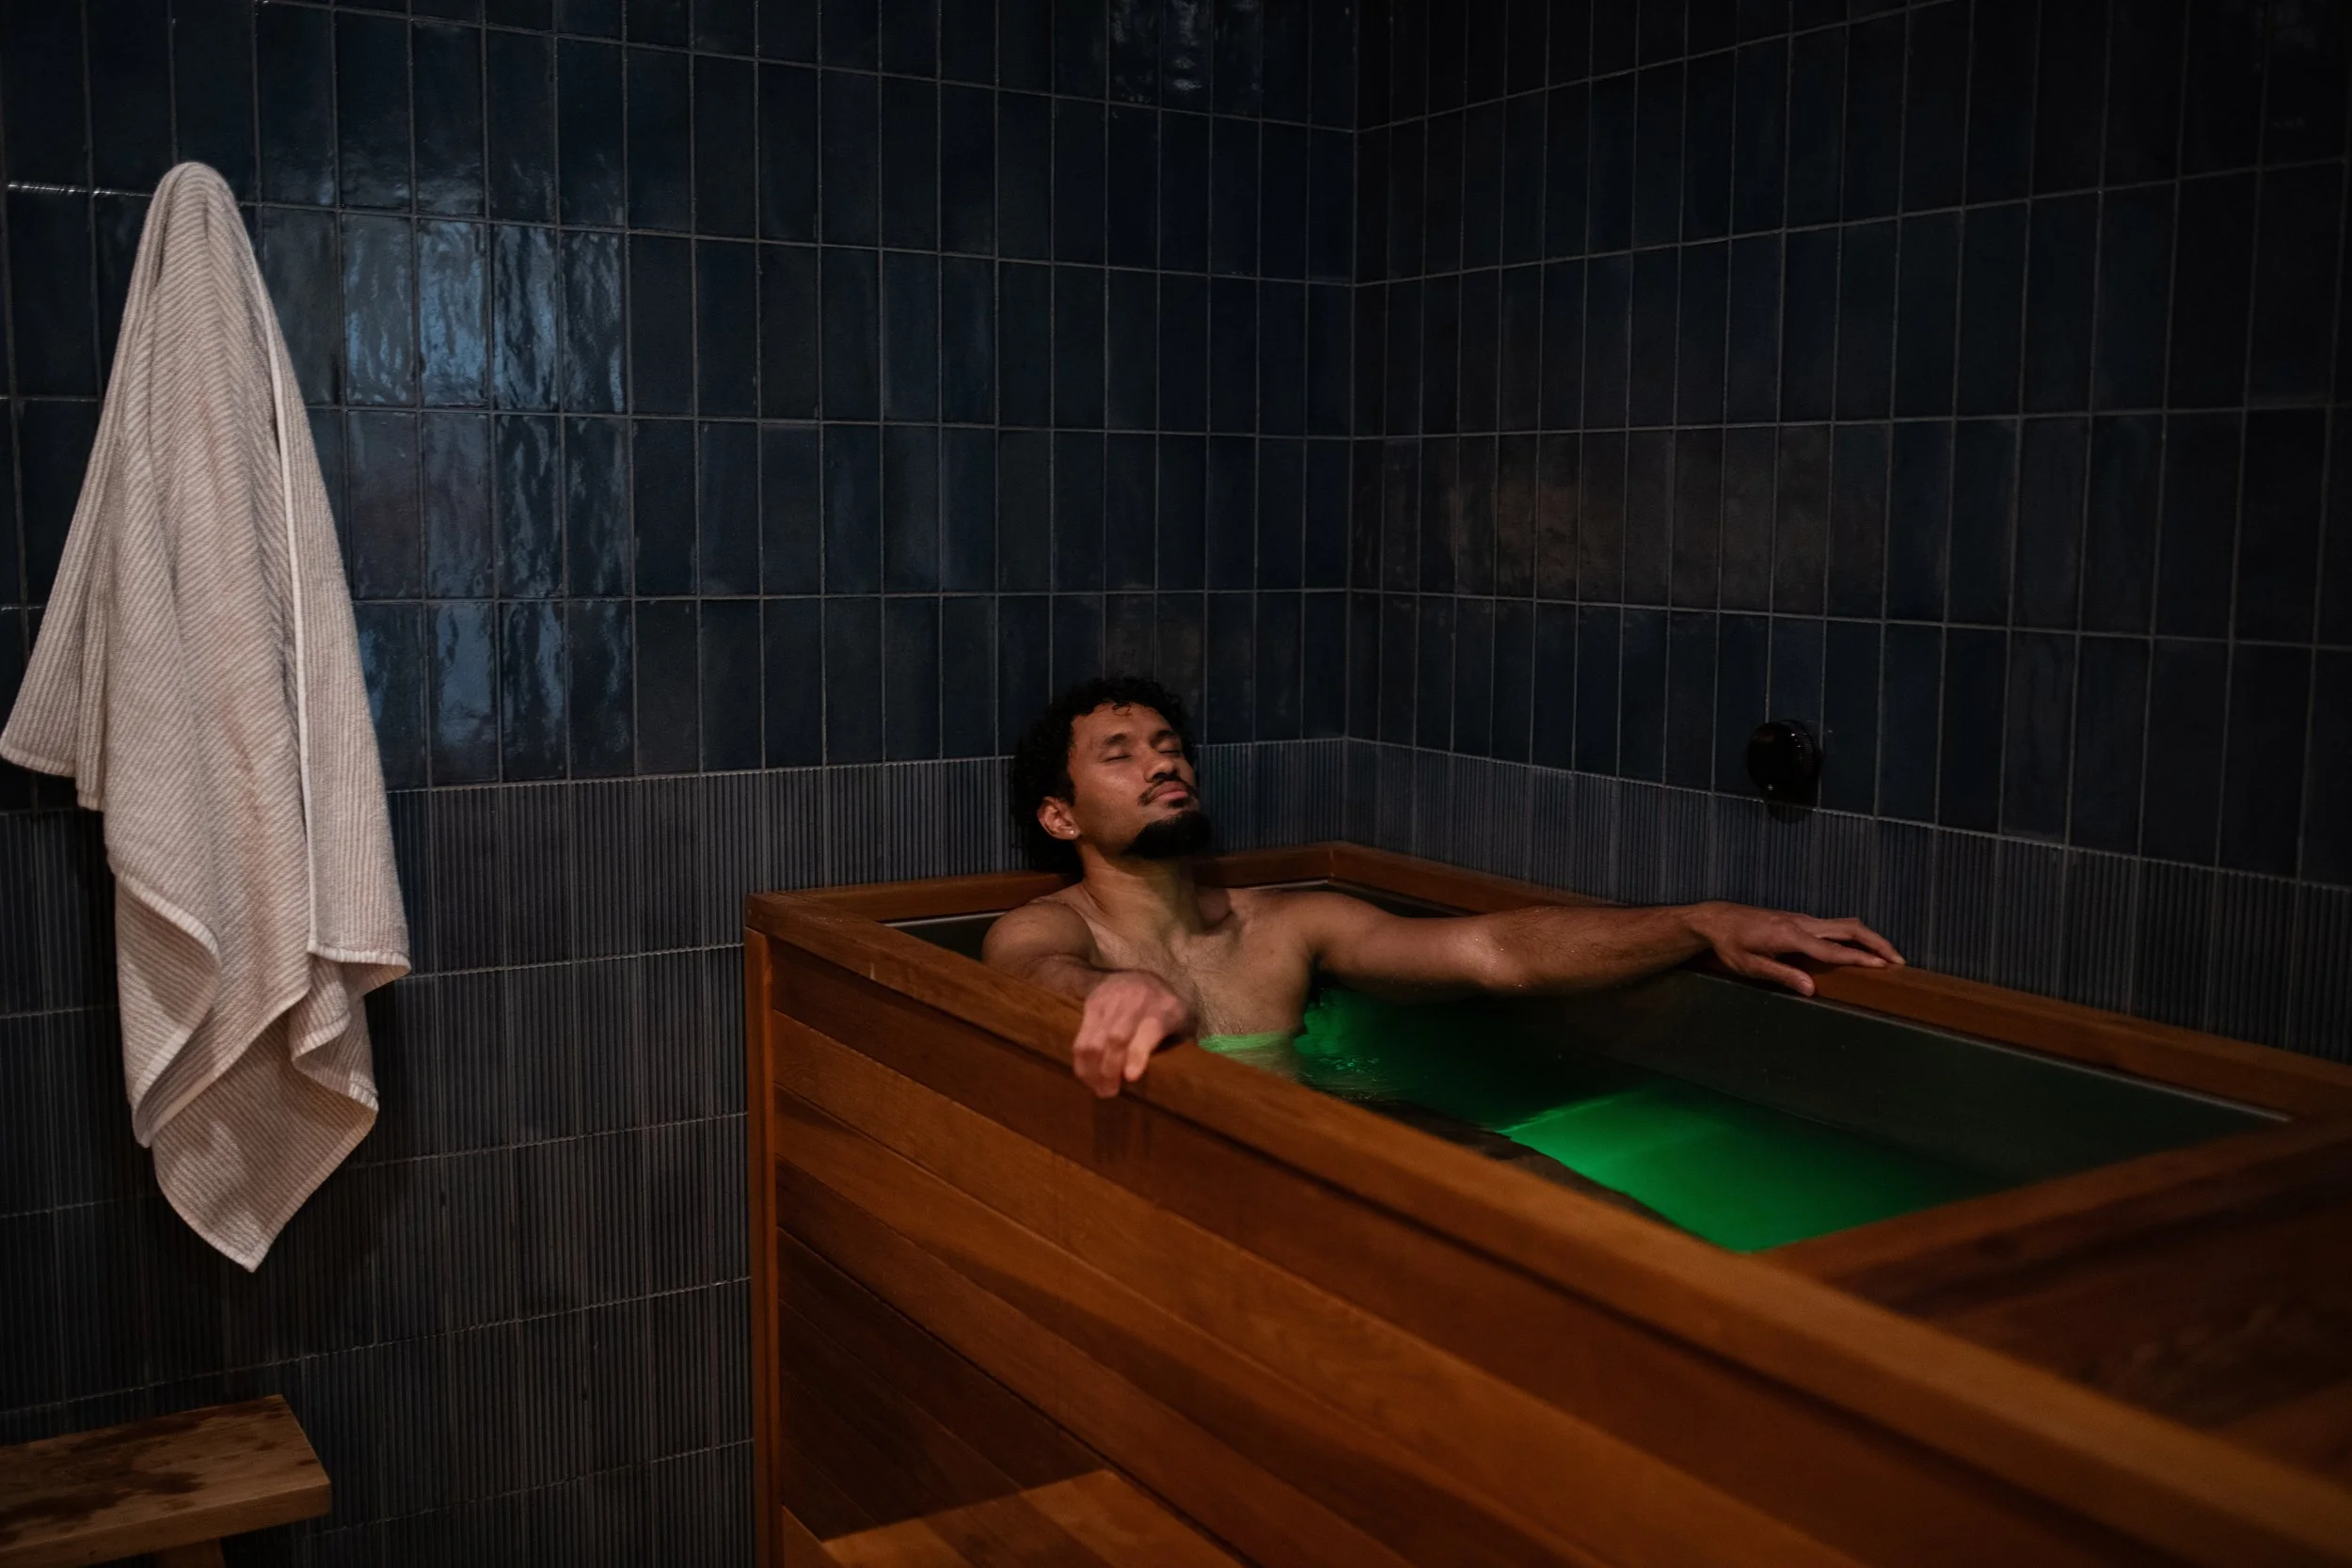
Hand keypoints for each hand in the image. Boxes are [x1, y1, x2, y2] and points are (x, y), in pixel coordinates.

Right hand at [1071, 970, 1196, 1097]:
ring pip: (1093, 1039)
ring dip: (1092, 1069)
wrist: (1142, 973)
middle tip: (1109, 1093)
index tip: (1130, 1077)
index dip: (1137, 1054)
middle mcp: (1134, 1001)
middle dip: (1109, 1069)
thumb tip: (1172, 1078)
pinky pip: (1081, 1037)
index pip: (1148, 1030)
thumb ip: (1176, 1043)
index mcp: (1163, 1008)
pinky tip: (1088, 1075)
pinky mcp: (1091, 1004)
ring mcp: (1109, 1001)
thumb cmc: (1165, 1008)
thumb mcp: (1180, 1020)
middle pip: (1116, 1038)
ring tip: (1097, 1088)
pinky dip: (1081, 1061)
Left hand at [1685, 903, 1904, 996]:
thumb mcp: (1751, 965)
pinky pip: (1833, 925)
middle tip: (1898, 960)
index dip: (1859, 958)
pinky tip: (1860, 948)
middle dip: (1876, 943)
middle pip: (1849, 928)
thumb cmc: (1731, 944)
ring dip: (1868, 937)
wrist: (1717, 919)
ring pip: (1844, 924)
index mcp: (1791, 935)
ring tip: (1888, 956)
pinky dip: (1853, 935)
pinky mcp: (1799, 920)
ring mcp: (1802, 919)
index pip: (1833, 950)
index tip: (1883, 966)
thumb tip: (1812, 990)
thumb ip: (1783, 975)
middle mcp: (1802, 923)